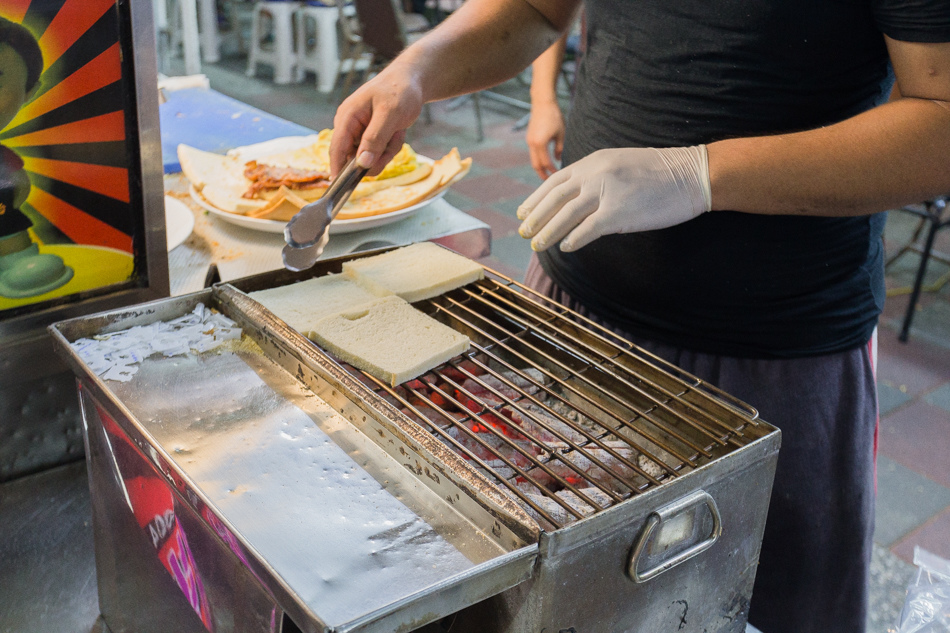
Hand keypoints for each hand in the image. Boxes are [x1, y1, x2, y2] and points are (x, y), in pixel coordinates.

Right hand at [330, 63, 424, 176]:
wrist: (412, 80)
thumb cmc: (399, 90)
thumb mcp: (390, 114)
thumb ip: (375, 139)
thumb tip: (361, 163)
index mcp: (347, 117)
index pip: (337, 148)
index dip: (337, 169)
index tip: (340, 188)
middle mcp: (350, 126)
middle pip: (357, 158)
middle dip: (379, 154)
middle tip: (394, 139)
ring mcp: (360, 132)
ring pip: (371, 158)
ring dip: (388, 149)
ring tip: (397, 130)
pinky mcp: (370, 136)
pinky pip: (380, 152)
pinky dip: (391, 146)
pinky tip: (397, 131)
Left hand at [517, 145, 711, 251]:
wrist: (691, 174)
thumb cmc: (660, 173)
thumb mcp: (621, 164)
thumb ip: (596, 177)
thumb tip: (577, 198)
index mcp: (594, 161)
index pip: (555, 181)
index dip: (535, 198)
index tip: (523, 212)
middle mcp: (595, 174)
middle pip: (554, 198)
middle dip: (535, 217)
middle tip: (523, 232)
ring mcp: (606, 192)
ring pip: (565, 215)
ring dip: (547, 232)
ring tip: (537, 245)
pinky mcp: (618, 212)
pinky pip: (587, 229)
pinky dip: (573, 239)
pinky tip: (565, 247)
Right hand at [526, 100, 564, 179]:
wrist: (542, 103)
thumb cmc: (554, 116)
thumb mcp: (561, 133)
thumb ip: (560, 148)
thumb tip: (558, 159)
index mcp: (540, 143)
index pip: (546, 163)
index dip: (552, 170)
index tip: (558, 175)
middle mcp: (532, 144)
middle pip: (535, 165)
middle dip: (542, 174)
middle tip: (549, 182)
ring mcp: (529, 141)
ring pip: (533, 159)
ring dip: (540, 167)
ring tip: (547, 174)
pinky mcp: (530, 138)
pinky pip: (533, 153)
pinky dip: (538, 159)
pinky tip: (545, 162)